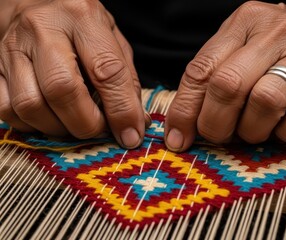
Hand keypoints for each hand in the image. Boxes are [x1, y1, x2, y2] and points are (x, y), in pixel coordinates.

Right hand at [0, 0, 147, 147]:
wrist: (35, 4)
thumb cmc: (80, 26)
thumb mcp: (112, 41)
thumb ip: (126, 81)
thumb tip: (133, 126)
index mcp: (83, 18)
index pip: (106, 70)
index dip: (121, 110)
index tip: (131, 135)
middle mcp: (43, 28)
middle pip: (62, 90)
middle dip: (87, 123)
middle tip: (99, 129)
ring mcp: (12, 47)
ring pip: (30, 105)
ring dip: (58, 128)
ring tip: (74, 124)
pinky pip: (6, 109)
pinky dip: (32, 125)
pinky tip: (49, 118)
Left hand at [165, 1, 285, 151]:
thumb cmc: (280, 44)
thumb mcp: (243, 44)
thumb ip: (213, 75)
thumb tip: (182, 126)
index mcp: (244, 22)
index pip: (201, 70)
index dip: (184, 110)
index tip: (177, 137)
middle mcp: (274, 33)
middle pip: (228, 86)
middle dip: (215, 124)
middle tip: (218, 136)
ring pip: (264, 102)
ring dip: (250, 130)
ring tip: (251, 130)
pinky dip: (284, 132)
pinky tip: (281, 127)